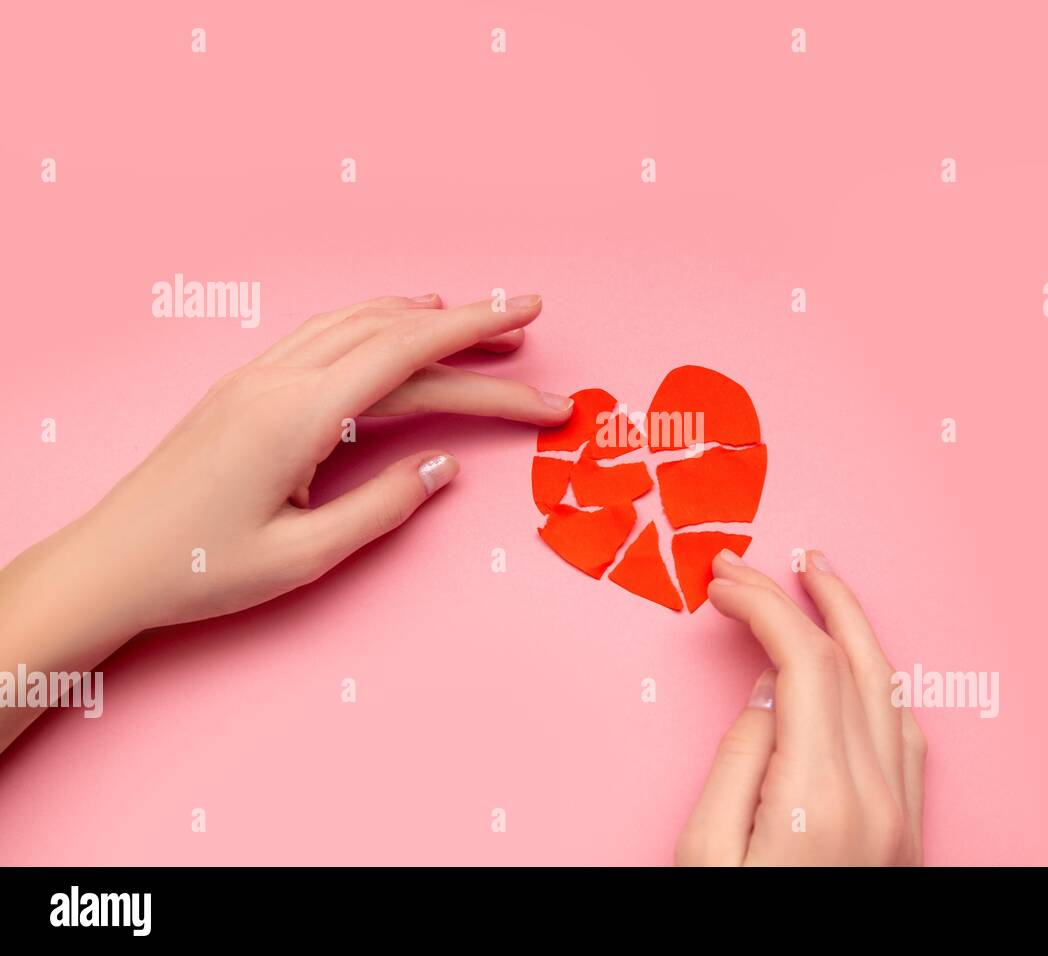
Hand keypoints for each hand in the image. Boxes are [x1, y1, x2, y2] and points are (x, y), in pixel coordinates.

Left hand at [0, 291, 572, 749]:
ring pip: (355, 322)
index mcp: (297, 416)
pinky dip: (373, 323)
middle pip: (390, 330)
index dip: (474, 330)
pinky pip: (323, 335)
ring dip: (420, 316)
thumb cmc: (201, 569)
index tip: (527, 315)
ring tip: (473, 324)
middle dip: (465, 323)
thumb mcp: (305, 556)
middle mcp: (278, 380)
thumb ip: (384, 506)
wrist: (110, 562)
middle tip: (525, 322)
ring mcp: (256, 377)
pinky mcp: (244, 387)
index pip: (405, 353)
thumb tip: (443, 463)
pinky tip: (393, 329)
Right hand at [675, 549, 925, 865]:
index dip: (764, 608)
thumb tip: (768, 698)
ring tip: (816, 579)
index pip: (806, 662)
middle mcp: (877, 798)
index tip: (723, 586)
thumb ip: (736, 764)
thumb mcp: (704, 855)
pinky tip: (855, 660)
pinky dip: (878, 679)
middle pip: (847, 661)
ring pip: (888, 688)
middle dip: (795, 598)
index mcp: (820, 797)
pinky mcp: (908, 835)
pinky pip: (905, 733)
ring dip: (850, 623)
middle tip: (749, 567)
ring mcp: (901, 816)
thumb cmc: (741, 927)